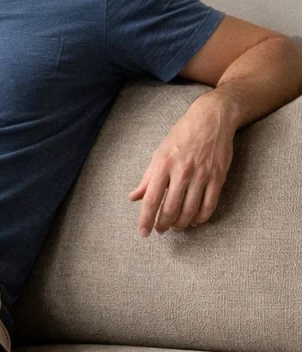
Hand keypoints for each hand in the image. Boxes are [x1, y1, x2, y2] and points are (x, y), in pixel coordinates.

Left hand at [127, 93, 235, 235]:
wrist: (212, 118)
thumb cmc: (182, 135)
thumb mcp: (159, 152)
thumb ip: (147, 178)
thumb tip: (133, 197)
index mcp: (164, 164)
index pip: (151, 199)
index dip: (146, 220)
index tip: (144, 233)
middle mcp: (182, 171)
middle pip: (170, 209)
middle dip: (164, 224)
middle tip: (161, 230)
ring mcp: (202, 174)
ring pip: (190, 210)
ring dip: (181, 224)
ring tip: (176, 227)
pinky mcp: (218, 176)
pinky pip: (209, 205)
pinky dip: (201, 218)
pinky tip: (194, 220)